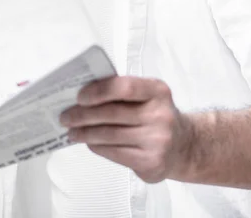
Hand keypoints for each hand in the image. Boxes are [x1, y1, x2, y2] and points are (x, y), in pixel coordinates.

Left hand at [60, 76, 193, 183]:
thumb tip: (83, 94)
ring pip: (110, 136)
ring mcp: (157, 141)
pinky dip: (97, 147)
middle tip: (66, 116)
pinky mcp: (151, 162)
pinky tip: (89, 143)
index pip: (125, 87)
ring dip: (86, 133)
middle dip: (83, 115)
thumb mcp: (147, 95)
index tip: (79, 96)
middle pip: (113, 114)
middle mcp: (161, 115)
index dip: (99, 91)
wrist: (184, 145)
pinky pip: (115, 153)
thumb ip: (122, 91)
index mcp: (158, 91)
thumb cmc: (155, 114)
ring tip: (72, 132)